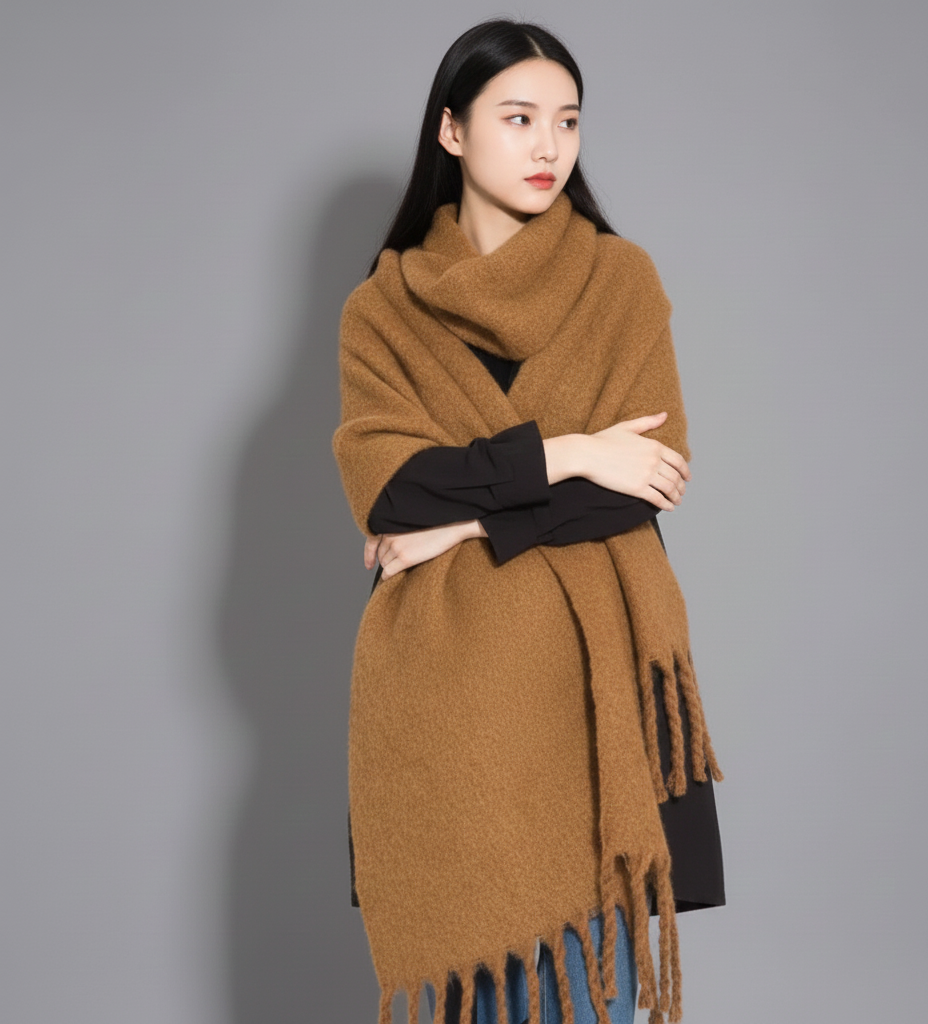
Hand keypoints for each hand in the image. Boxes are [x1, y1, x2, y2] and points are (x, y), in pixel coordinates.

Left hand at [363, 521, 479, 578]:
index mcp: (391, 524)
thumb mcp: (412, 523)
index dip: (369, 554)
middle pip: (381, 555)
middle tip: (398, 565)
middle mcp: (390, 534)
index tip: (369, 565)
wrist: (453, 525)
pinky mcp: (404, 558)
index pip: (372, 540)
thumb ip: (399, 532)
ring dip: (391, 568)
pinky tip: (393, 578)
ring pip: (384, 564)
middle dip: (387, 561)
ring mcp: (396, 546)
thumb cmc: (438, 524)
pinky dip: (389, 577)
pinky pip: (388, 572)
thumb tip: (391, 550)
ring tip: (404, 568)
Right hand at [586, 412, 691, 510]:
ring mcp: (646, 475)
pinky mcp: (637, 488)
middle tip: (681, 492)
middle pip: (675, 476)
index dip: (685, 471)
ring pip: (669, 488)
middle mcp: (654, 460)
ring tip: (676, 502)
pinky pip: (658, 499)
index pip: (678, 460)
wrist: (586, 454)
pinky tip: (669, 507)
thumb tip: (664, 415)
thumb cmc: (603, 440)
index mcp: (654, 445)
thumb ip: (648, 422)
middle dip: (681, 487)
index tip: (687, 478)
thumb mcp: (627, 427)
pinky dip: (666, 504)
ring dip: (676, 497)